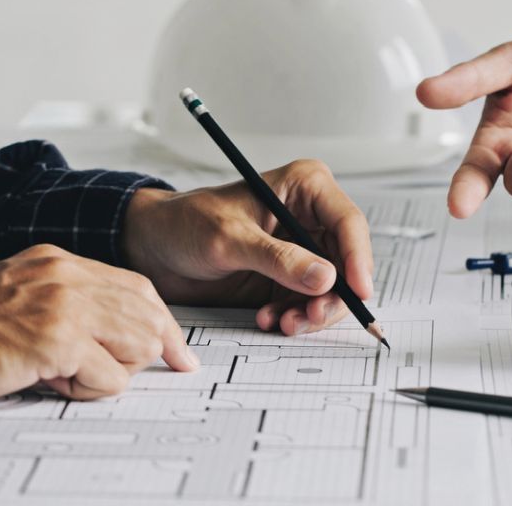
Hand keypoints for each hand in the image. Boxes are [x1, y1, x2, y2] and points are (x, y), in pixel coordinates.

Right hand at [0, 244, 196, 406]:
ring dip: (109, 372)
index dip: (163, 323)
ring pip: (139, 345)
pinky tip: (50, 382)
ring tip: (64, 373)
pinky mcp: (58, 339)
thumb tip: (112, 333)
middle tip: (99, 372)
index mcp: (58, 261)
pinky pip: (111, 378)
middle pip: (148, 315)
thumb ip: (65, 301)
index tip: (178, 352)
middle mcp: (66, 274)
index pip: (137, 287)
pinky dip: (87, 392)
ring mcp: (65, 304)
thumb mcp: (17, 294)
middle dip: (137, 354)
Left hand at [121, 160, 372, 336]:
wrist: (153, 248)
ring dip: (311, 312)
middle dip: (332, 295)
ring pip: (331, 288)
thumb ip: (278, 259)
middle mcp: (309, 217)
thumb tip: (325, 277)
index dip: (358, 259)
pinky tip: (268, 318)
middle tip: (310, 318)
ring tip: (283, 323)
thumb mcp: (229, 238)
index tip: (357, 292)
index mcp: (304, 188)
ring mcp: (300, 250)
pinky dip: (294, 317)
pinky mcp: (287, 277)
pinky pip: (307, 303)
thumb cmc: (185, 223)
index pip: (348, 223)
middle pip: (346, 262)